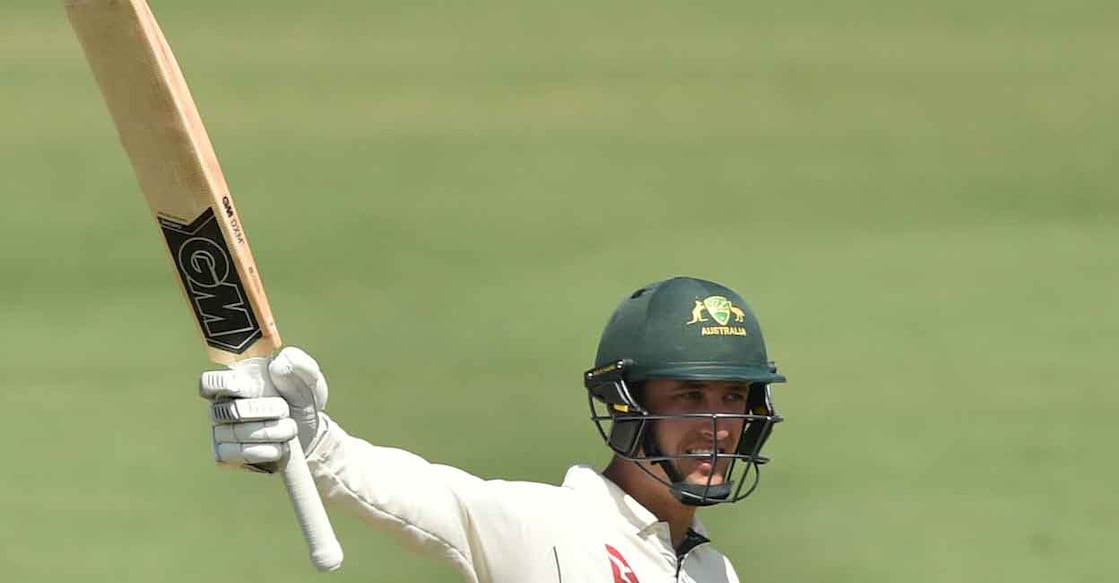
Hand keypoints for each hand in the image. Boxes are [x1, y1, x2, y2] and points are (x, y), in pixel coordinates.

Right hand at [199, 347, 330, 471]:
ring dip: (273, 432)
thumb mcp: (309, 379)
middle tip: (285, 410)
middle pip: (232, 410)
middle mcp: (222, 406)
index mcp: (235, 381)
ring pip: (239, 433)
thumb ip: (298, 364)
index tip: (244, 387)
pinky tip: (280, 446)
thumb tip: (277, 365)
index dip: (222, 384)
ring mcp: (221, 432)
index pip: (210, 382)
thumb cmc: (300, 400)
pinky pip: (242, 453)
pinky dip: (268, 450)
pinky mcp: (226, 456)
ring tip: (290, 428)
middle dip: (265, 410)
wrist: (308, 435)